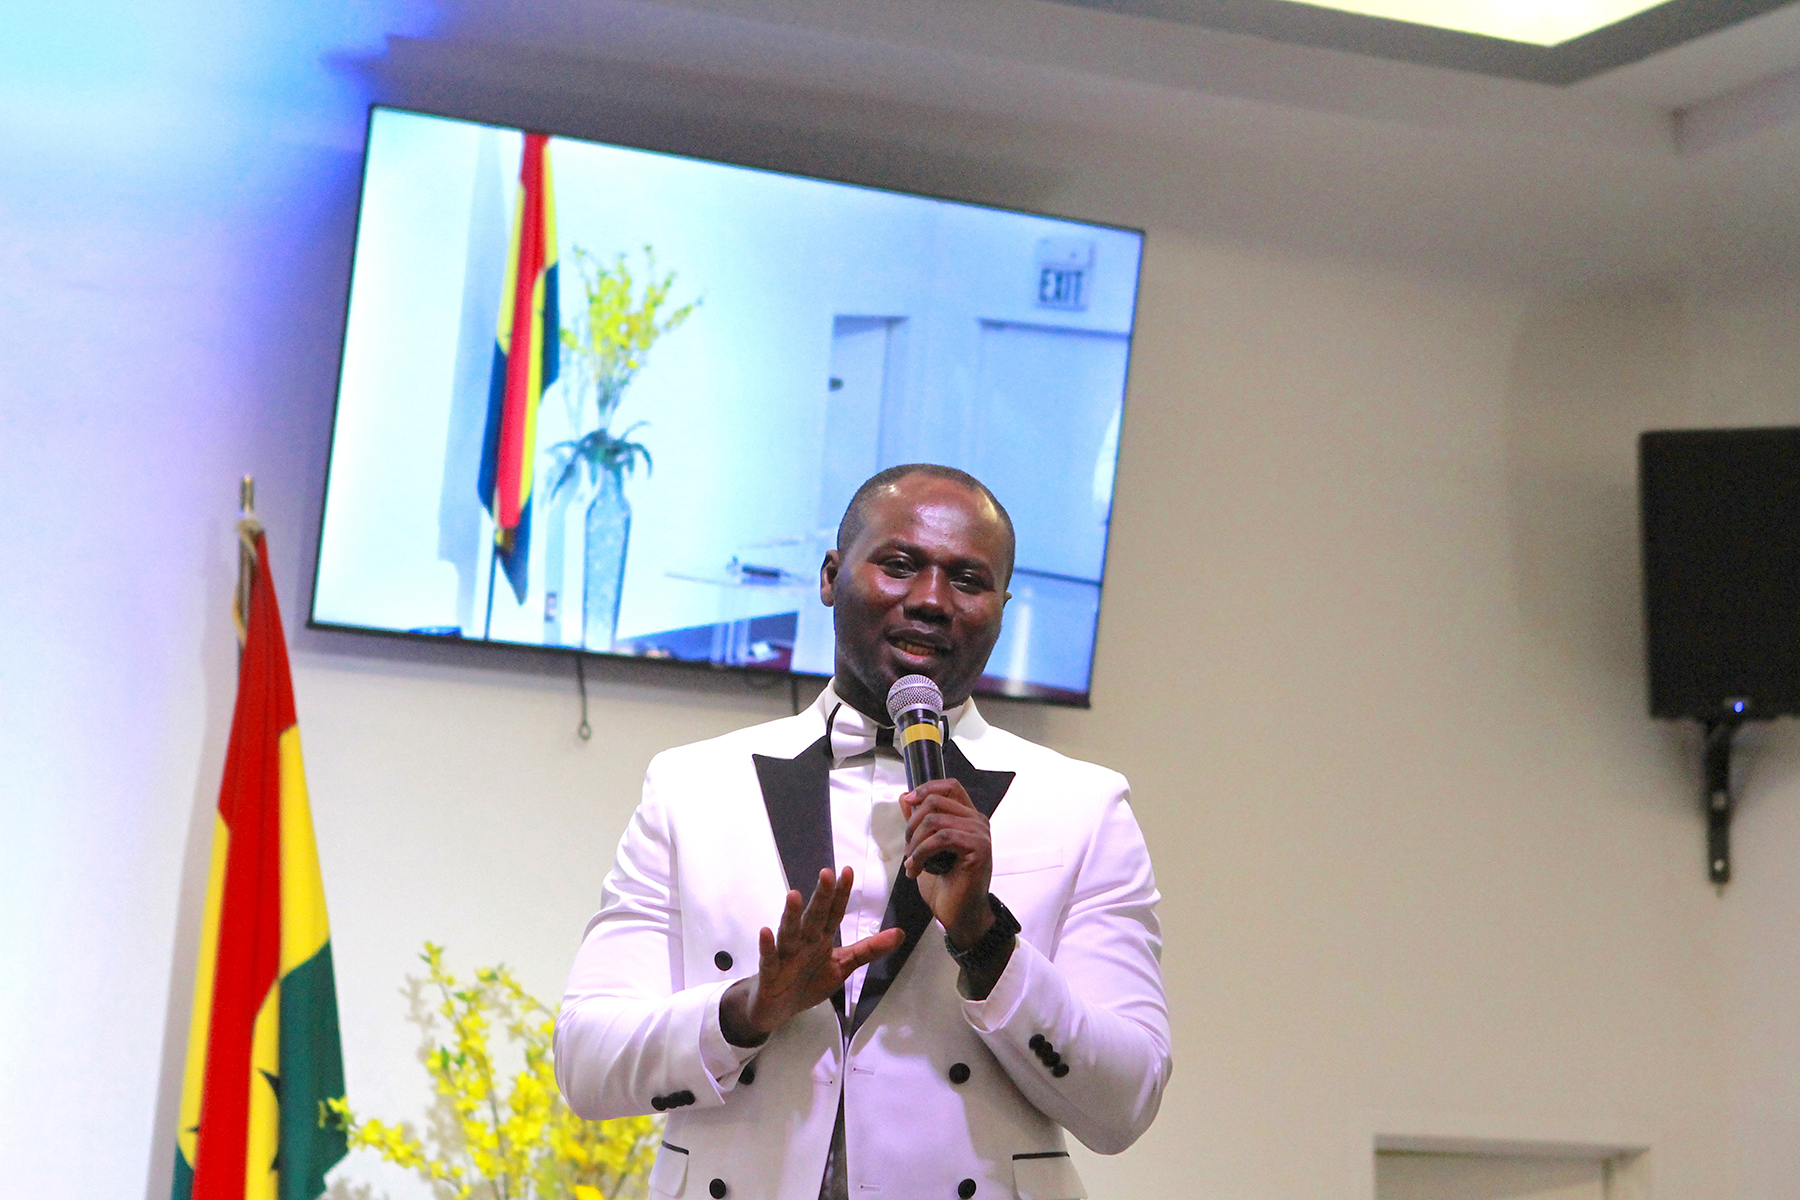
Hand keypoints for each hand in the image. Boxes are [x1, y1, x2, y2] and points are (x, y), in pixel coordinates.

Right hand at [719, 867, 903, 1044]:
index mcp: (820, 939)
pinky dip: (767, 946)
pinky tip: (765, 931)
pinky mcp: (769, 973)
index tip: (848, 871)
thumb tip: (900, 934)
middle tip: (827, 873)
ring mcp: (785, 955)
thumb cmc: (807, 982)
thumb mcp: (842, 966)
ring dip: (792, 915)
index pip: (833, 913)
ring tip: (794, 895)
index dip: (841, 894)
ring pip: (789, 932)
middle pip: (813, 917)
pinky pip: (768, 958)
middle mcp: (803, 942)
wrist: (776, 1009)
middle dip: (821, 897)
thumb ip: (868, 950)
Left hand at [900, 779, 994, 950]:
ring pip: (935, 821)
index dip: (927, 788)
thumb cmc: (946, 885)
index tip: (908, 802)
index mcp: (968, 818)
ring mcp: (980, 834)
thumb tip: (905, 798)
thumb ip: (918, 823)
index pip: (951, 786)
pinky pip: (942, 838)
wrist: (959, 915)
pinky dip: (922, 853)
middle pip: (937, 802)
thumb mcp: (925, 848)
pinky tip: (916, 868)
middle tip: (907, 848)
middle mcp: (978, 822)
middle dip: (912, 824)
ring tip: (911, 862)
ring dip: (915, 842)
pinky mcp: (979, 849)